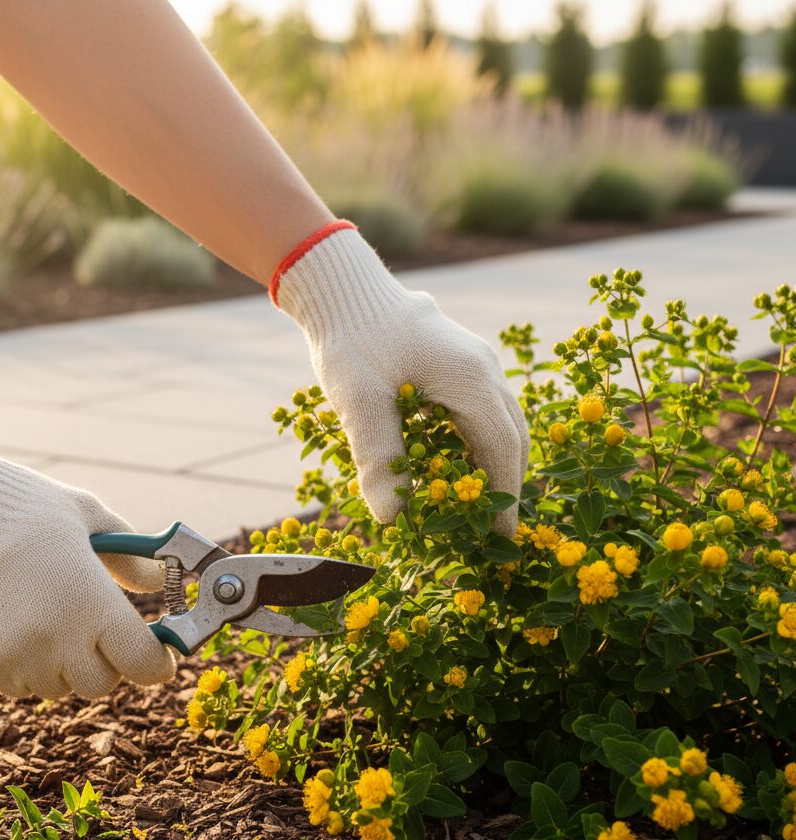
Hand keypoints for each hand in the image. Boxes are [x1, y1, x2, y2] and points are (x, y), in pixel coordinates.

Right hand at [0, 417, 175, 698]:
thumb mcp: (91, 519)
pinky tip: (10, 621)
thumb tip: (160, 583)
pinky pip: (14, 683)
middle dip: (106, 660)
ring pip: (57, 686)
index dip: (156, 662)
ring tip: (45, 615)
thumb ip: (132, 558)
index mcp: (93, 606)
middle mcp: (56, 642)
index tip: (156, 652)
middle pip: (101, 683)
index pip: (143, 665)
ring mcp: (13, 658)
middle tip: (95, 627)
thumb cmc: (25, 506)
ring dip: (62, 664)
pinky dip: (21, 665)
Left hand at [275, 225, 528, 534]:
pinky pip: (482, 409)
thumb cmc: (351, 341)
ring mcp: (475, 362)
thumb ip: (379, 458)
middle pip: (512, 437)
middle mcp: (483, 369)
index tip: (502, 538)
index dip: (504, 497)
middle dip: (505, 484)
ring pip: (501, 422)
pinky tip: (456, 465)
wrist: (341, 288)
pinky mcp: (458, 361)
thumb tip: (391, 518)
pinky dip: (478, 443)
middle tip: (491, 530)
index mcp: (471, 379)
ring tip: (477, 505)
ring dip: (494, 464)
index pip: (502, 449)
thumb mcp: (360, 402)